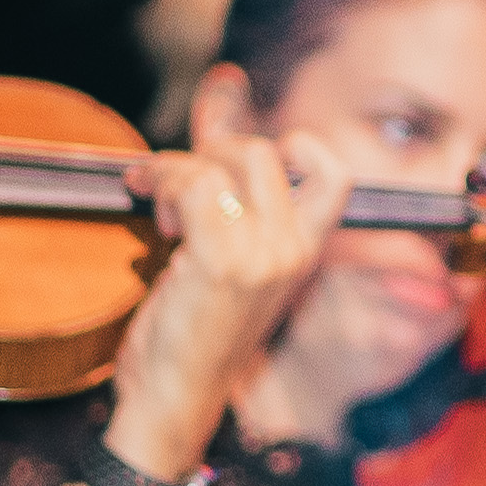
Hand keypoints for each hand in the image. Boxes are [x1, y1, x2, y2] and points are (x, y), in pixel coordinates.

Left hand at [101, 131, 346, 472]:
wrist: (172, 397)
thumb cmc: (190, 331)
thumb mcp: (222, 253)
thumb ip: (225, 178)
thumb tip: (222, 87)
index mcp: (307, 253)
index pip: (336, 176)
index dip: (297, 146)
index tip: (241, 155)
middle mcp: (295, 251)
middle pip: (266, 152)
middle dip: (211, 152)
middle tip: (181, 186)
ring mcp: (264, 256)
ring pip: (224, 162)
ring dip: (175, 170)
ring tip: (159, 205)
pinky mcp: (222, 261)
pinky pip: (192, 183)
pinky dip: (159, 183)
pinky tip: (149, 212)